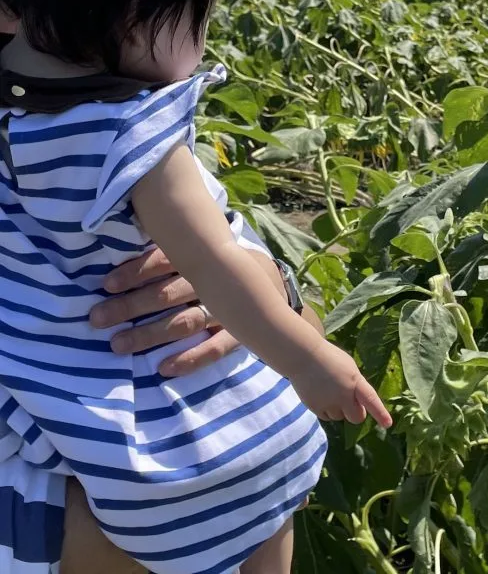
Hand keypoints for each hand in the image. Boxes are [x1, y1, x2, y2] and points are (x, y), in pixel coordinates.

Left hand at [90, 247, 291, 376]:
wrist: (273, 284)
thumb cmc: (224, 266)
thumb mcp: (205, 250)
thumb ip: (176, 250)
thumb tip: (129, 237)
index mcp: (203, 259)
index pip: (166, 261)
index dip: (136, 272)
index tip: (107, 285)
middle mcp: (214, 282)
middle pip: (168, 294)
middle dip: (131, 306)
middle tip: (98, 318)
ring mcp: (229, 310)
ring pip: (186, 321)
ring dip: (151, 334)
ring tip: (119, 344)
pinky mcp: (241, 334)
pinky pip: (217, 348)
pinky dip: (192, 358)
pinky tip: (165, 367)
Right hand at [291, 344, 392, 427]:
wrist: (304, 356)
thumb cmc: (330, 359)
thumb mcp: (349, 368)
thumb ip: (356, 385)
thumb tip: (357, 403)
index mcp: (355, 381)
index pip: (371, 399)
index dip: (380, 413)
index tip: (388, 425)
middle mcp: (343, 394)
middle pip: (356, 417)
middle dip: (355, 413)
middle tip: (350, 403)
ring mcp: (328, 402)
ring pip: (339, 417)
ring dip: (338, 410)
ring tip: (330, 392)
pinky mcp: (315, 407)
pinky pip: (326, 417)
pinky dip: (326, 410)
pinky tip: (321, 396)